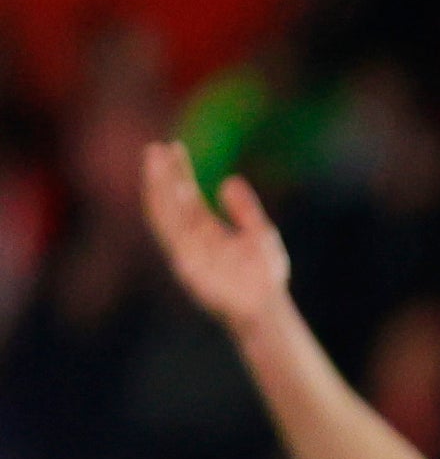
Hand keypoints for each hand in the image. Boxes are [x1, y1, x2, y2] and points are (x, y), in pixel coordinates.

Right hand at [141, 145, 292, 334]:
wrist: (267, 311)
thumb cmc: (263, 277)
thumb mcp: (260, 235)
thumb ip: (245, 210)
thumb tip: (229, 181)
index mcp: (206, 230)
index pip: (187, 196)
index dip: (179, 172)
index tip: (173, 147)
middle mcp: (192, 239)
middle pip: (171, 202)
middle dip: (161, 177)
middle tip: (155, 148)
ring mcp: (187, 252)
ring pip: (165, 215)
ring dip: (158, 190)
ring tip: (153, 164)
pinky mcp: (187, 266)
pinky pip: (173, 238)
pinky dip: (167, 216)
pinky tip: (165, 195)